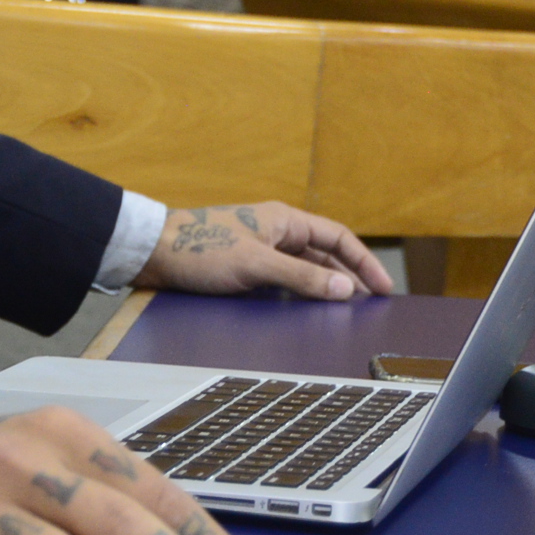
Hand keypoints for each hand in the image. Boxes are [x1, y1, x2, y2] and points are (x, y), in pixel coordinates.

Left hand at [140, 201, 394, 301]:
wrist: (152, 254)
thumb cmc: (201, 249)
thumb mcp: (256, 265)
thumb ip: (302, 277)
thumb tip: (345, 289)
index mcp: (285, 220)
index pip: (338, 237)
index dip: (364, 262)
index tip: (382, 288)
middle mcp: (277, 233)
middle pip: (325, 255)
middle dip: (349, 278)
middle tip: (369, 306)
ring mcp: (261, 252)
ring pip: (304, 270)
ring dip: (324, 288)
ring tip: (344, 313)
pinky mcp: (245, 270)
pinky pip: (283, 282)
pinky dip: (299, 296)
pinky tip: (305, 314)